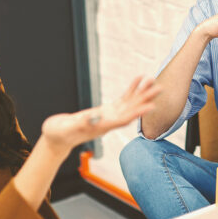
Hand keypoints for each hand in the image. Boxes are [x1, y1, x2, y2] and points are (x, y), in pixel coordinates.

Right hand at [41, 76, 160, 152]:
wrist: (57, 137)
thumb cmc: (59, 133)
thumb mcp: (67, 127)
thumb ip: (81, 122)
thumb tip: (95, 116)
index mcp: (102, 127)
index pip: (123, 120)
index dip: (137, 113)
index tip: (151, 106)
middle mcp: (109, 122)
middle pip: (131, 110)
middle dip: (145, 99)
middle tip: (160, 88)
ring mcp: (109, 116)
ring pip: (129, 103)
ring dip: (142, 93)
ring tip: (153, 81)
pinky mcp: (106, 111)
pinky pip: (122, 99)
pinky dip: (130, 90)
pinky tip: (138, 81)